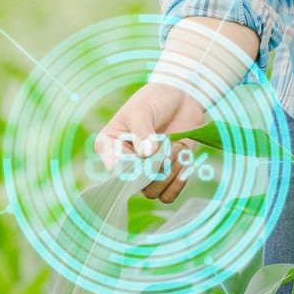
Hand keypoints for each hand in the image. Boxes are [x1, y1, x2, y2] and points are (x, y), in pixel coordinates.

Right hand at [95, 82, 204, 202]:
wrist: (181, 98)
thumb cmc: (154, 100)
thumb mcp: (142, 110)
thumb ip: (142, 131)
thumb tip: (146, 154)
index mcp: (110, 145)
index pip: (112, 165)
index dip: (126, 166)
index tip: (141, 154)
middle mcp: (125, 163)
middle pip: (133, 183)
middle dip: (153, 167)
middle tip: (166, 145)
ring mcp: (146, 172)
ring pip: (151, 191)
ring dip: (168, 173)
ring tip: (177, 147)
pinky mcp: (165, 176)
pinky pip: (167, 195)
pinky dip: (178, 183)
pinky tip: (184, 162)